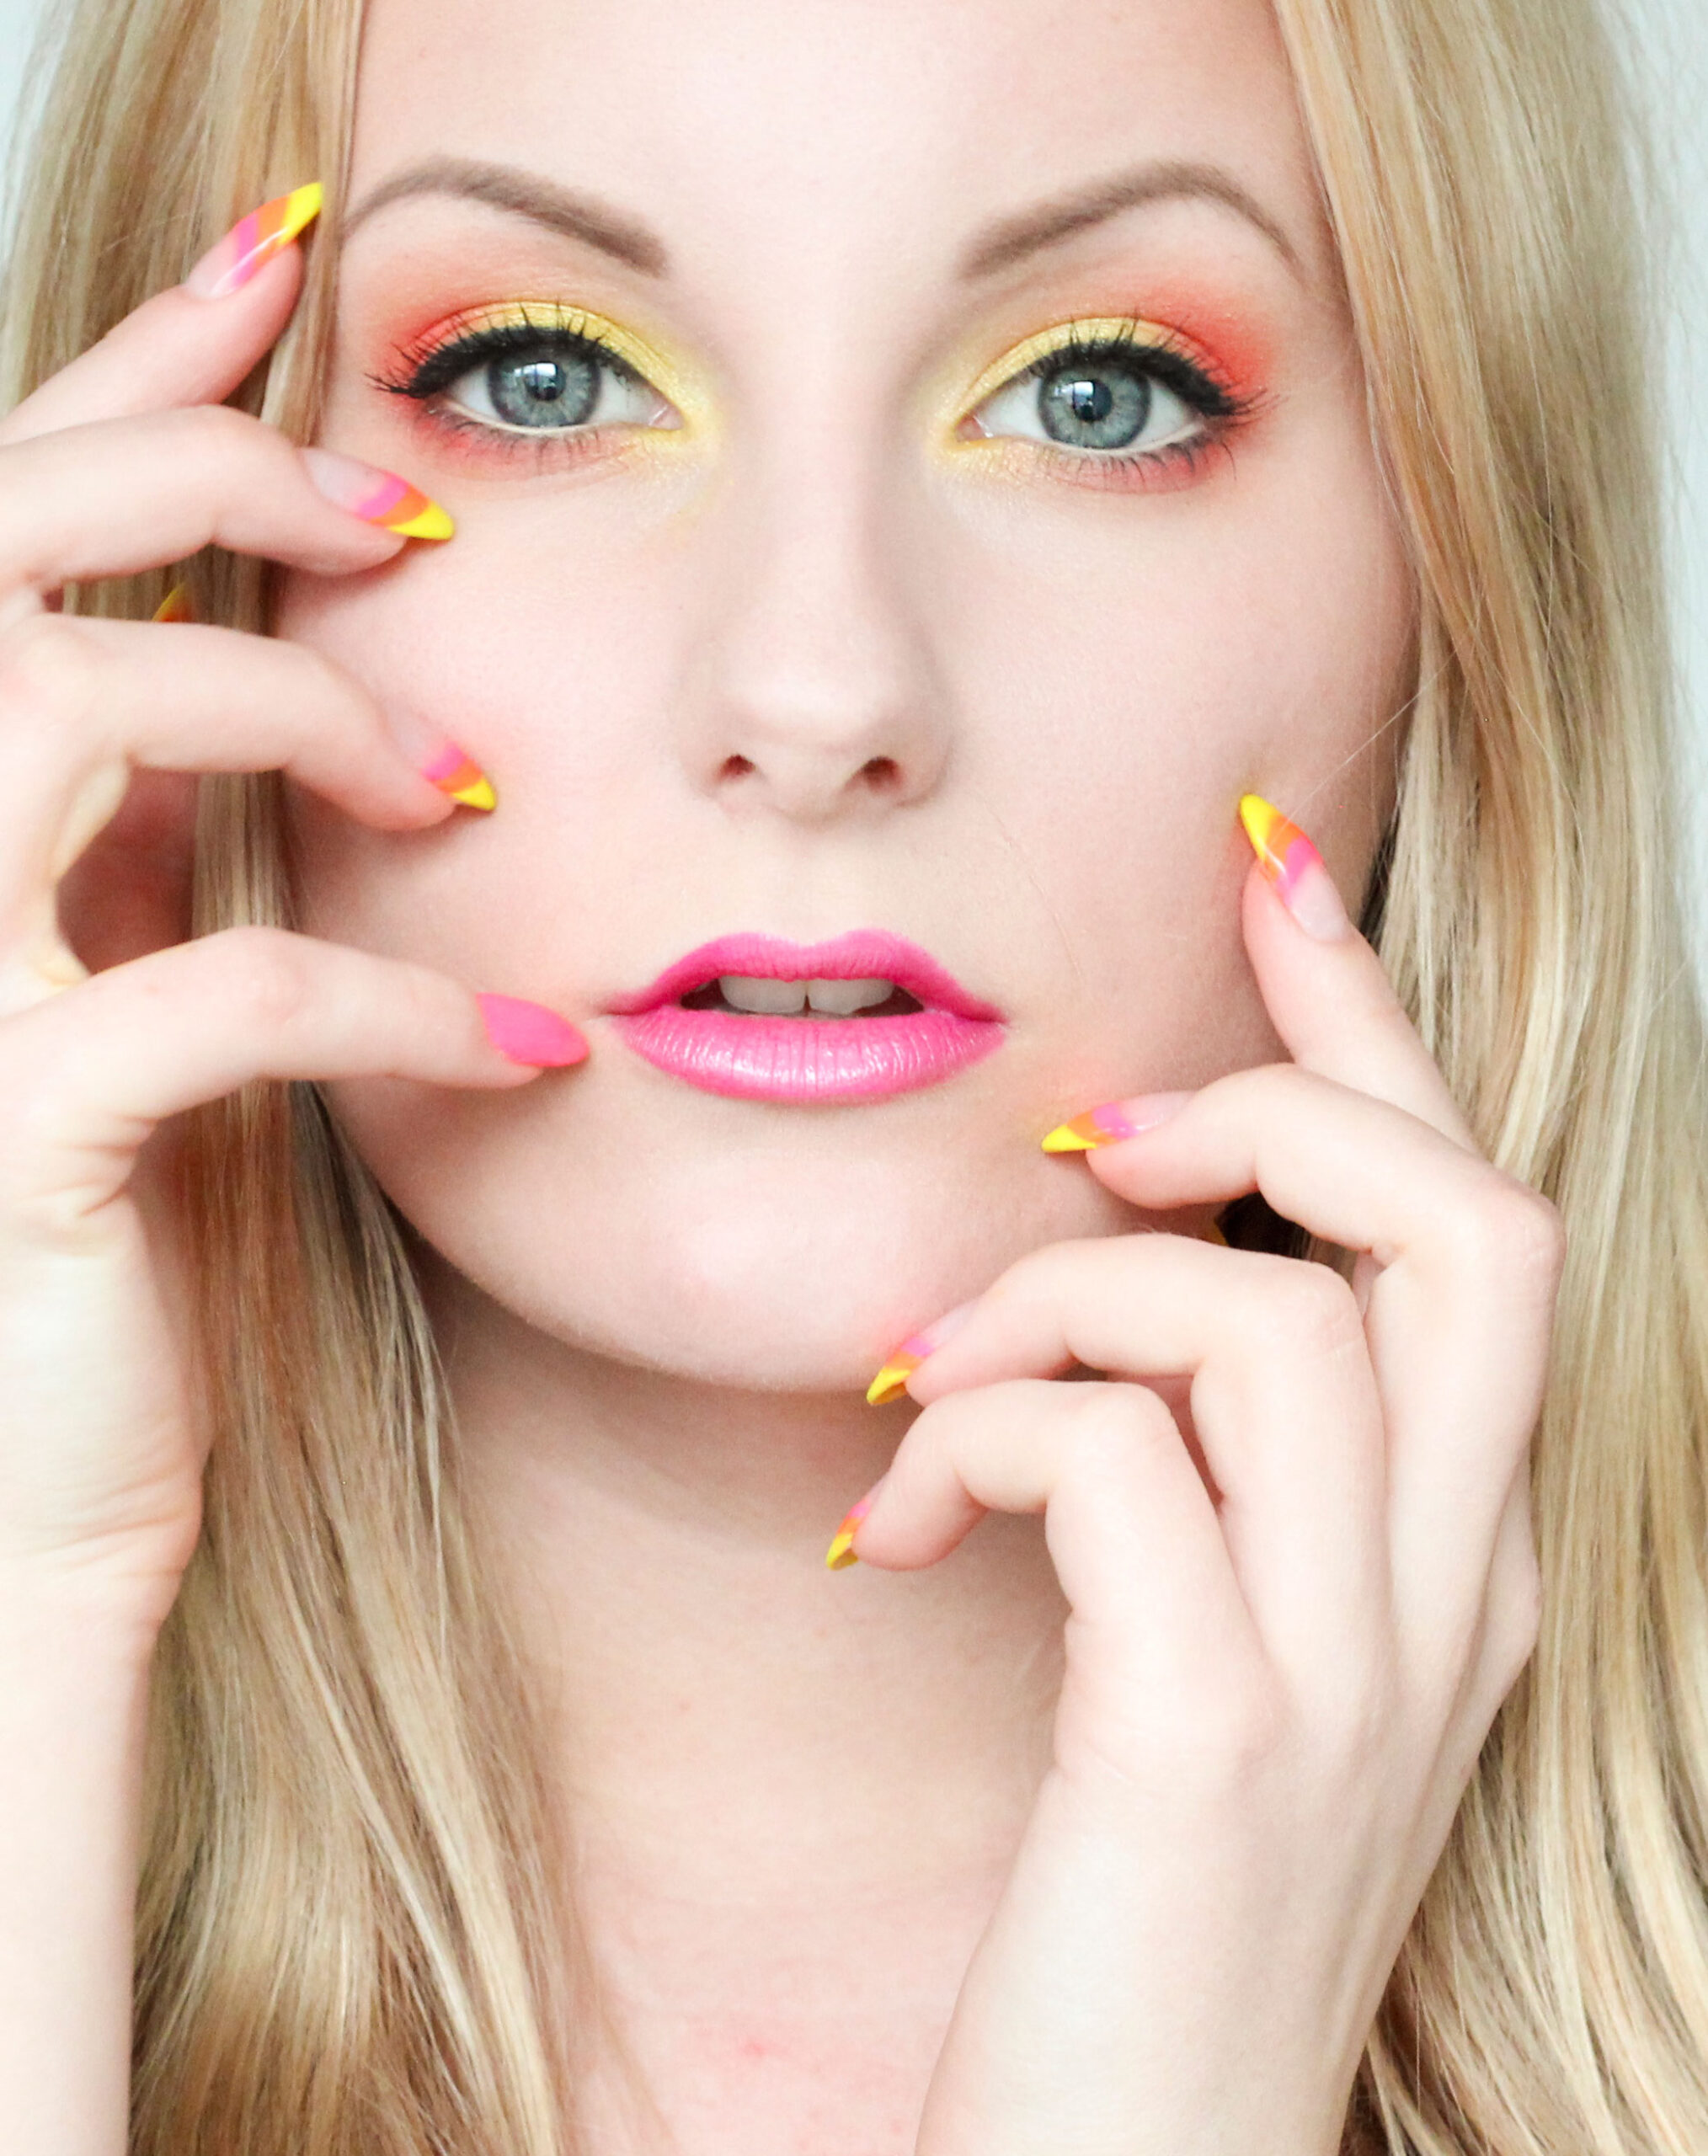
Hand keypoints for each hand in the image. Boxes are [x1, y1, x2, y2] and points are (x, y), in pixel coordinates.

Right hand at [0, 195, 585, 1639]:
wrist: (34, 1487)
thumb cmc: (93, 1235)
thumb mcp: (106, 978)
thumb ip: (128, 830)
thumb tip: (234, 687)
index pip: (2, 518)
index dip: (128, 373)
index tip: (276, 272)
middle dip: (205, 475)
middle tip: (404, 517)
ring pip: (61, 709)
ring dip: (291, 711)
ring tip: (459, 800)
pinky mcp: (8, 1138)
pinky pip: (214, 998)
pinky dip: (392, 1010)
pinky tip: (524, 1057)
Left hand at [838, 818, 1562, 2155]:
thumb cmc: (1144, 1904)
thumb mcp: (1209, 1654)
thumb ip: (1201, 1473)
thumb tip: (1090, 1282)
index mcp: (1460, 1559)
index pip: (1473, 1227)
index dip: (1370, 1028)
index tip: (1267, 879)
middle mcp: (1449, 1591)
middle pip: (1465, 1222)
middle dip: (1274, 1110)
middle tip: (1096, 1147)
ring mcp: (1354, 1665)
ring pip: (1261, 1321)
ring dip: (1053, 1307)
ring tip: (929, 1393)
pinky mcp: (1214, 1730)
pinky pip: (1109, 1459)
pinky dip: (975, 1440)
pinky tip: (890, 1534)